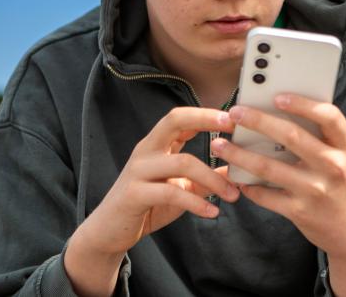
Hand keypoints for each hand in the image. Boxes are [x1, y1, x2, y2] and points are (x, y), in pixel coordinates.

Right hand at [65, 107, 240, 296]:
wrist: (109, 232)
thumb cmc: (147, 205)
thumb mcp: (180, 189)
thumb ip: (204, 179)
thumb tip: (236, 171)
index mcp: (156, 144)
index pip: (181, 117)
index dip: (207, 113)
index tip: (235, 117)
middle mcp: (146, 151)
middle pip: (173, 120)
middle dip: (205, 120)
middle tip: (233, 129)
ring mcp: (138, 171)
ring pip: (182, 162)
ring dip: (213, 178)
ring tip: (233, 195)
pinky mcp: (133, 194)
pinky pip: (171, 193)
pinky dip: (196, 203)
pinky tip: (212, 212)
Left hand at [213, 95, 345, 296]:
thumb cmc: (344, 185)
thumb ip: (323, 137)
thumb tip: (281, 112)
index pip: (329, 116)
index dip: (303, 104)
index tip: (277, 96)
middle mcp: (334, 166)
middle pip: (292, 136)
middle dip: (258, 121)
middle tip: (235, 113)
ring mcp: (316, 190)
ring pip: (269, 167)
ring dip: (240, 154)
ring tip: (220, 145)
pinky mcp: (300, 212)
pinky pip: (265, 195)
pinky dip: (247, 186)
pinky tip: (236, 177)